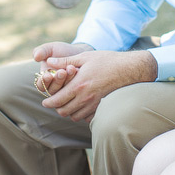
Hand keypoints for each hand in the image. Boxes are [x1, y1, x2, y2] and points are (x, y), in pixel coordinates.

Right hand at [32, 42, 92, 96]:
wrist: (78, 51)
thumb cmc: (61, 51)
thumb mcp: (51, 48)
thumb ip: (42, 51)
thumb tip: (35, 57)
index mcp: (44, 79)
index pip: (40, 85)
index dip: (43, 81)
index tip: (47, 75)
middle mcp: (53, 86)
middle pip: (52, 90)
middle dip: (57, 81)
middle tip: (62, 72)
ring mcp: (64, 89)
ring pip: (64, 91)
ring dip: (67, 80)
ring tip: (71, 68)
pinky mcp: (75, 88)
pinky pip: (75, 88)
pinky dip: (76, 80)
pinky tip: (77, 70)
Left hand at [40, 50, 157, 121]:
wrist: (129, 69)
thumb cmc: (107, 60)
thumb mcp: (85, 57)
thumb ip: (65, 61)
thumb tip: (49, 62)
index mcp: (79, 84)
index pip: (57, 100)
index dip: (48, 102)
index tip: (45, 101)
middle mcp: (85, 97)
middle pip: (64, 111)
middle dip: (57, 108)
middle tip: (54, 103)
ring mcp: (94, 104)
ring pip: (75, 116)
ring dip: (68, 112)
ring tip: (67, 104)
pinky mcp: (102, 107)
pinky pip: (87, 117)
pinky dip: (81, 114)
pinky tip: (81, 106)